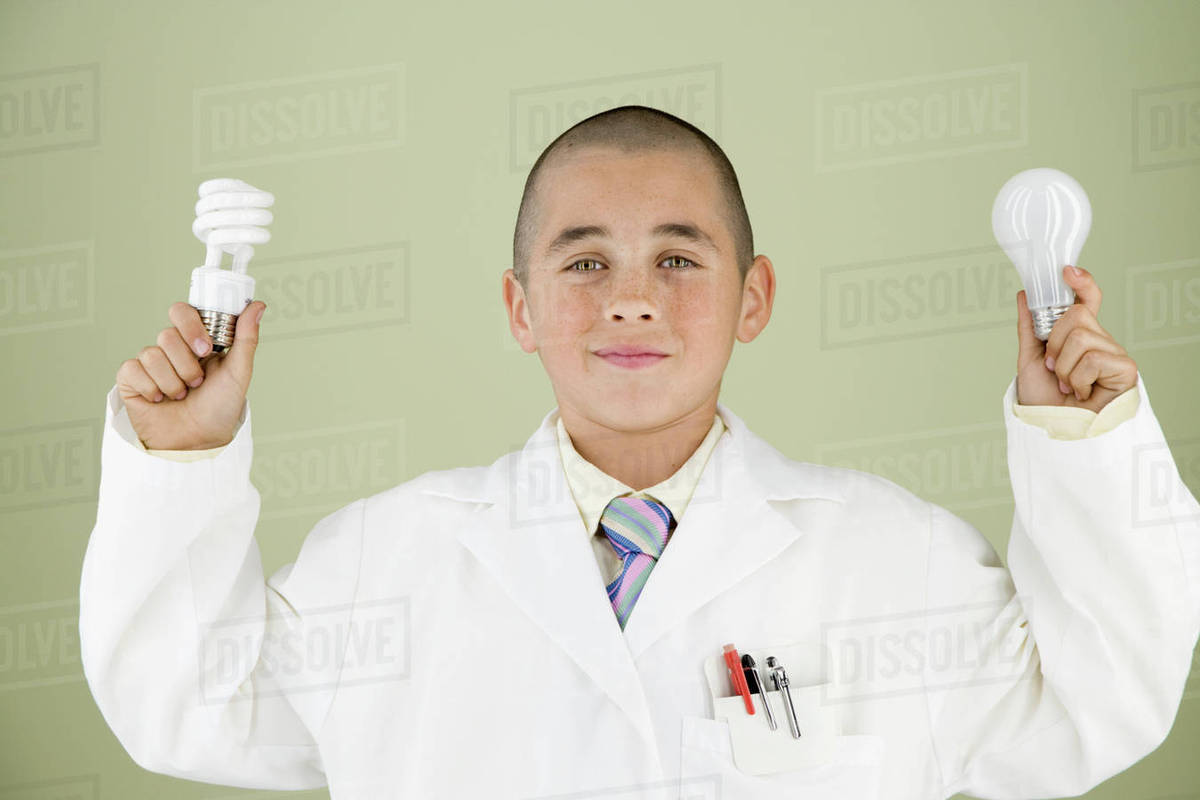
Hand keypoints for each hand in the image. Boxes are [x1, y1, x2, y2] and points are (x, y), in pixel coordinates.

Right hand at [116, 301, 266, 449]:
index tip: (206, 349)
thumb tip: (257, 305)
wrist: (198, 441)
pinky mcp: (131, 380)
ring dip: (173, 381)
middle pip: (167, 334)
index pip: (182, 312)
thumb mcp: (239, 372)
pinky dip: (151, 388)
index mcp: (196, 342)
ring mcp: (150, 364)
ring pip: (151, 354)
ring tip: (182, 396)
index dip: (191, 327)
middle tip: (197, 382)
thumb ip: (246, 338)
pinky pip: (133, 369)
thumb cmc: (220, 408)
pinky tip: (160, 400)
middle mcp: (171, 349)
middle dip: (186, 363)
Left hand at [1015, 265, 1136, 411]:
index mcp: (1079, 335)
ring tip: (1068, 385)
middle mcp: (1099, 340)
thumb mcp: (1030, 359)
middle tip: (1054, 368)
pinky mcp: (1125, 369)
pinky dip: (1079, 379)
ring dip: (1064, 367)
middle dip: (1055, 343)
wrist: (1053, 429)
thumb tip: (1023, 295)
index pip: (1087, 301)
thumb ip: (1030, 327)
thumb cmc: (1044, 399)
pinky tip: (1083, 393)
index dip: (1082, 283)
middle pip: (1077, 315)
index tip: (1067, 272)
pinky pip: (1093, 358)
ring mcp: (1113, 353)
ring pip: (1082, 337)